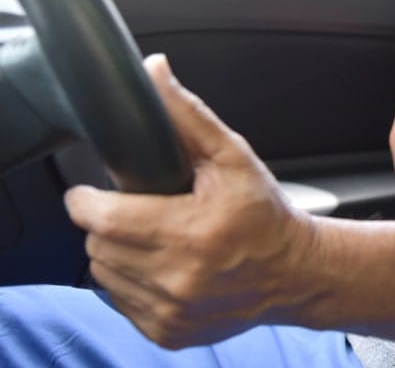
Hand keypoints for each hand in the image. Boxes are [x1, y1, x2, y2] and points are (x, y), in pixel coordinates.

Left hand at [64, 55, 314, 348]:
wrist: (296, 272)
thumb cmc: (265, 212)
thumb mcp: (232, 155)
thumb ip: (187, 114)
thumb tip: (154, 71)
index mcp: (193, 232)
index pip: (102, 218)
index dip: (89, 200)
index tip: (96, 192)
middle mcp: (180, 278)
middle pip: (98, 245)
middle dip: (108, 222)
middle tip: (138, 208)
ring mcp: (172, 311)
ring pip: (104, 275)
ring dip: (117, 252)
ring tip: (152, 235)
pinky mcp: (168, 332)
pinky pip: (120, 301)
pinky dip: (131, 281)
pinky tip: (162, 264)